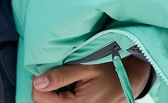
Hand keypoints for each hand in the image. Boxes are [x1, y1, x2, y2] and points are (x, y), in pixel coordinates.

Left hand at [31, 56, 149, 102]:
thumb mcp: (86, 68)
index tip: (47, 68)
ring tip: (65, 79)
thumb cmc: (110, 71)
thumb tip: (37, 82)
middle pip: (43, 102)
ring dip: (53, 91)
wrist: (129, 79)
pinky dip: (60, 94)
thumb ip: (61, 75)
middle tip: (56, 72)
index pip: (40, 97)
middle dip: (46, 86)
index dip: (39, 80)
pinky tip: (70, 86)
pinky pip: (61, 102)